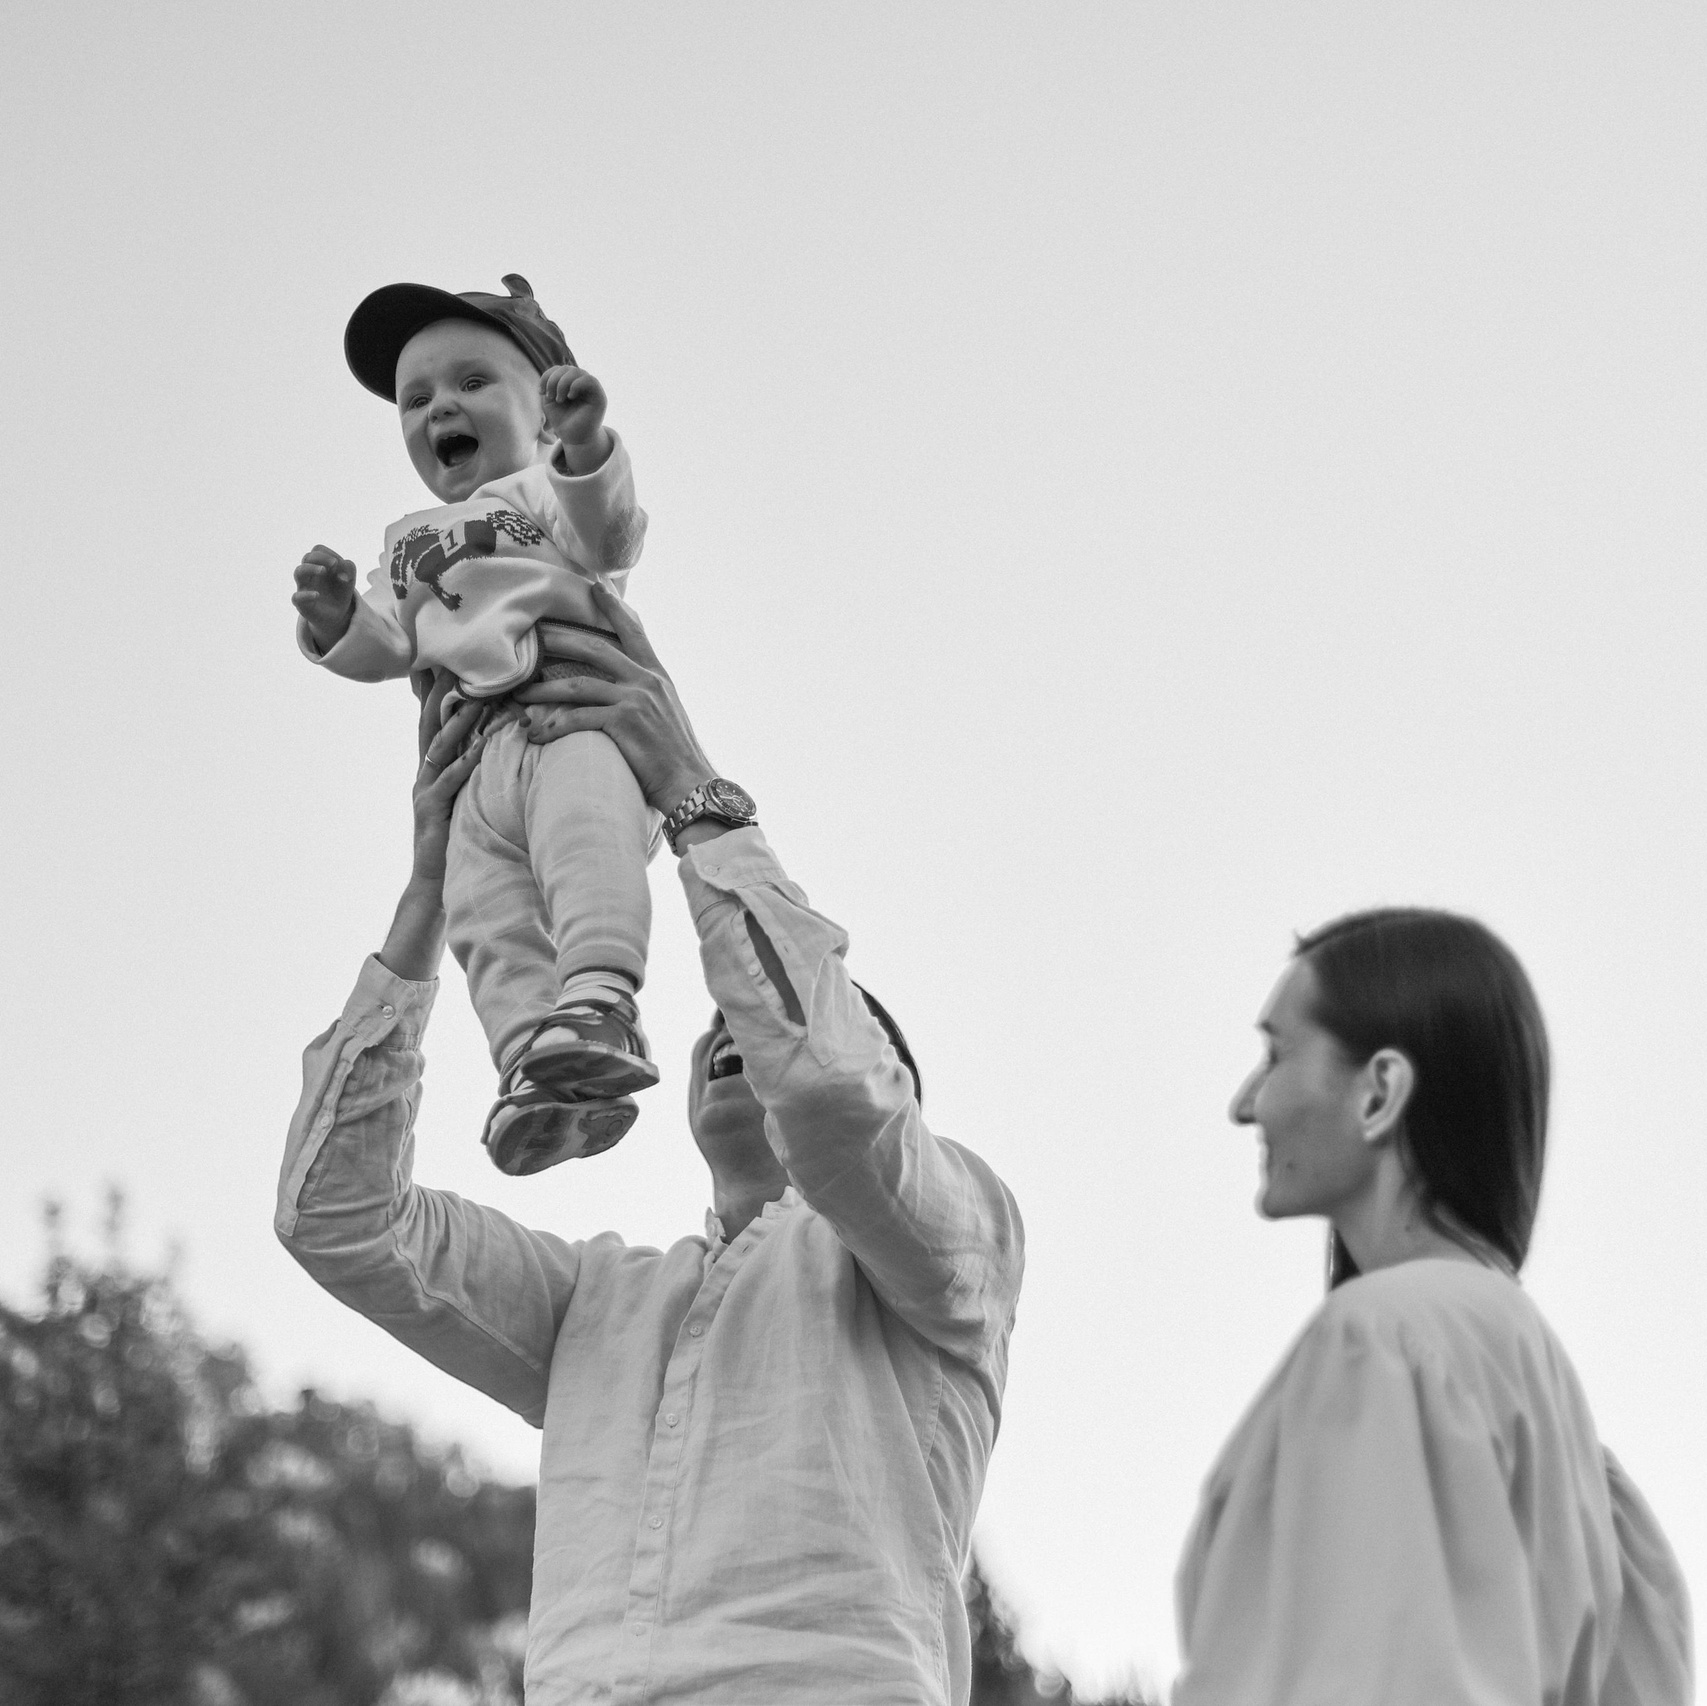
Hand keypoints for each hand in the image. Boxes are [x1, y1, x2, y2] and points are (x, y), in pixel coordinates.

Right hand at [293, 546, 357, 652]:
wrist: (337, 615)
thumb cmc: (340, 592)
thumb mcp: (349, 578)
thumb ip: (349, 568)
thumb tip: (341, 574)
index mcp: (319, 564)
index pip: (318, 550)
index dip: (329, 553)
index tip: (339, 563)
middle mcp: (309, 573)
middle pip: (307, 557)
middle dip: (321, 557)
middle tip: (334, 564)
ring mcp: (304, 587)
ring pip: (298, 572)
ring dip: (311, 568)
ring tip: (323, 570)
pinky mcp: (302, 604)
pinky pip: (296, 597)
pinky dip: (306, 595)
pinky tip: (317, 595)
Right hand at [410, 683, 491, 886]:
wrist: (436, 881)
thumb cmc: (455, 838)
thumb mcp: (463, 797)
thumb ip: (470, 770)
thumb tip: (493, 744)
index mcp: (431, 768)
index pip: (433, 721)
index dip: (437, 691)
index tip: (447, 661)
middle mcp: (423, 773)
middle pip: (430, 724)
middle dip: (442, 694)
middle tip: (455, 664)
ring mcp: (424, 790)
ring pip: (440, 748)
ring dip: (458, 722)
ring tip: (476, 698)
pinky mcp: (431, 810)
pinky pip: (450, 782)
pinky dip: (465, 763)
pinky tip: (479, 749)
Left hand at [512, 584, 715, 814]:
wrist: (691, 785)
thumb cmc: (677, 758)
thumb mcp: (668, 716)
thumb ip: (648, 697)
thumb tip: (627, 692)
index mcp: (657, 676)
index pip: (634, 631)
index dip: (614, 607)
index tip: (595, 585)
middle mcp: (646, 682)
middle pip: (595, 647)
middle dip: (560, 639)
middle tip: (533, 635)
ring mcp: (635, 700)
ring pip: (577, 684)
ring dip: (544, 690)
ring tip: (520, 694)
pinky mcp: (624, 723)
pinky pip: (577, 720)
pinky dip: (553, 727)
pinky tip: (536, 735)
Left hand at [540, 365, 612, 474]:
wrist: (574, 439)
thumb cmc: (563, 421)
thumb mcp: (550, 401)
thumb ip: (550, 385)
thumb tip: (551, 374)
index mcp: (570, 383)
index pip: (559, 369)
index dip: (547, 375)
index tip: (541, 392)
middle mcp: (581, 384)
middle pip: (566, 368)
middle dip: (554, 380)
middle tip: (550, 397)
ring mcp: (591, 389)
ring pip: (576, 372)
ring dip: (563, 383)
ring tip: (559, 399)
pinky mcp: (599, 396)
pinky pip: (589, 380)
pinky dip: (576, 385)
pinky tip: (570, 396)